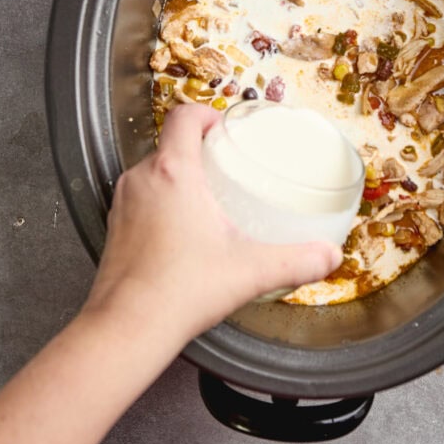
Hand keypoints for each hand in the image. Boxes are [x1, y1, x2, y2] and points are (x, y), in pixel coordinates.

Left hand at [82, 104, 341, 349]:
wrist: (128, 328)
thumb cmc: (179, 292)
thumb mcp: (251, 271)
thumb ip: (297, 260)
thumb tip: (329, 256)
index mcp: (173, 173)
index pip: (184, 117)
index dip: (205, 114)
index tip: (224, 128)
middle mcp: (141, 180)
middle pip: (170, 145)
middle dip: (198, 151)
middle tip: (224, 167)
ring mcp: (123, 204)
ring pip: (152, 172)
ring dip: (177, 177)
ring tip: (206, 198)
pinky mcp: (114, 228)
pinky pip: (139, 200)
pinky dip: (159, 204)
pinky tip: (181, 232)